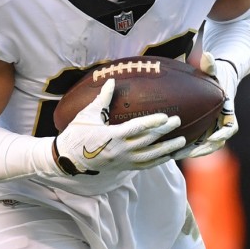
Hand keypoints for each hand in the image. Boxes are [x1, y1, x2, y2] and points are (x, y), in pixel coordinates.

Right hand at [53, 79, 183, 175]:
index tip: (165, 116)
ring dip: (167, 148)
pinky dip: (159, 161)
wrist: (67, 160)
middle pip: (148, 140)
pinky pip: (145, 165)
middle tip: (178, 121)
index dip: (152, 122)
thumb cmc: (76, 135)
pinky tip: (169, 155)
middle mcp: (120, 150)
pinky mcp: (123, 167)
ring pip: (150, 156)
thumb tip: (111, 81)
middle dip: (164, 131)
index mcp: (111, 136)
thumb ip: (102, 99)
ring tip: (182, 140)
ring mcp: (123, 161)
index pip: (137, 128)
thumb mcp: (87, 115)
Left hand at [175, 51, 238, 158]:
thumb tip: (207, 54)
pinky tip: (169, 150)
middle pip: (217, 142)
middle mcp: (222, 121)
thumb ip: (211, 64)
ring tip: (174, 155)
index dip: (223, 134)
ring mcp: (213, 127)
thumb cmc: (216, 73)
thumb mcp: (214, 68)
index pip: (231, 127)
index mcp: (227, 110)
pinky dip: (186, 148)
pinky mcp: (204, 129)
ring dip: (192, 152)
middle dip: (203, 149)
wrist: (219, 78)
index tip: (213, 138)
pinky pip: (196, 142)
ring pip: (205, 146)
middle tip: (186, 153)